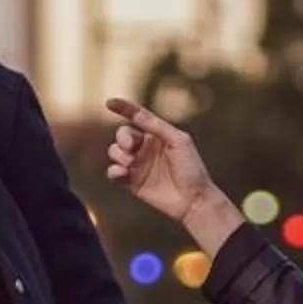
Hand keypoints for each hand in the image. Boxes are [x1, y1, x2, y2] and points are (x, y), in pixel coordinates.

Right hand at [103, 100, 242, 248]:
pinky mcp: (132, 182)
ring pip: (115, 151)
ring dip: (119, 154)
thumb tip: (137, 114)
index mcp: (157, 135)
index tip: (109, 103)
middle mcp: (145, 148)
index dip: (123, 108)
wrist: (193, 200)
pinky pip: (113, 171)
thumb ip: (157, 127)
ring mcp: (138, 165)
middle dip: (123, 138)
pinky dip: (114, 170)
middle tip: (131, 147)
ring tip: (132, 163)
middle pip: (122, 134)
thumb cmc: (191, 169)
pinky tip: (123, 173)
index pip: (137, 117)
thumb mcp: (178, 141)